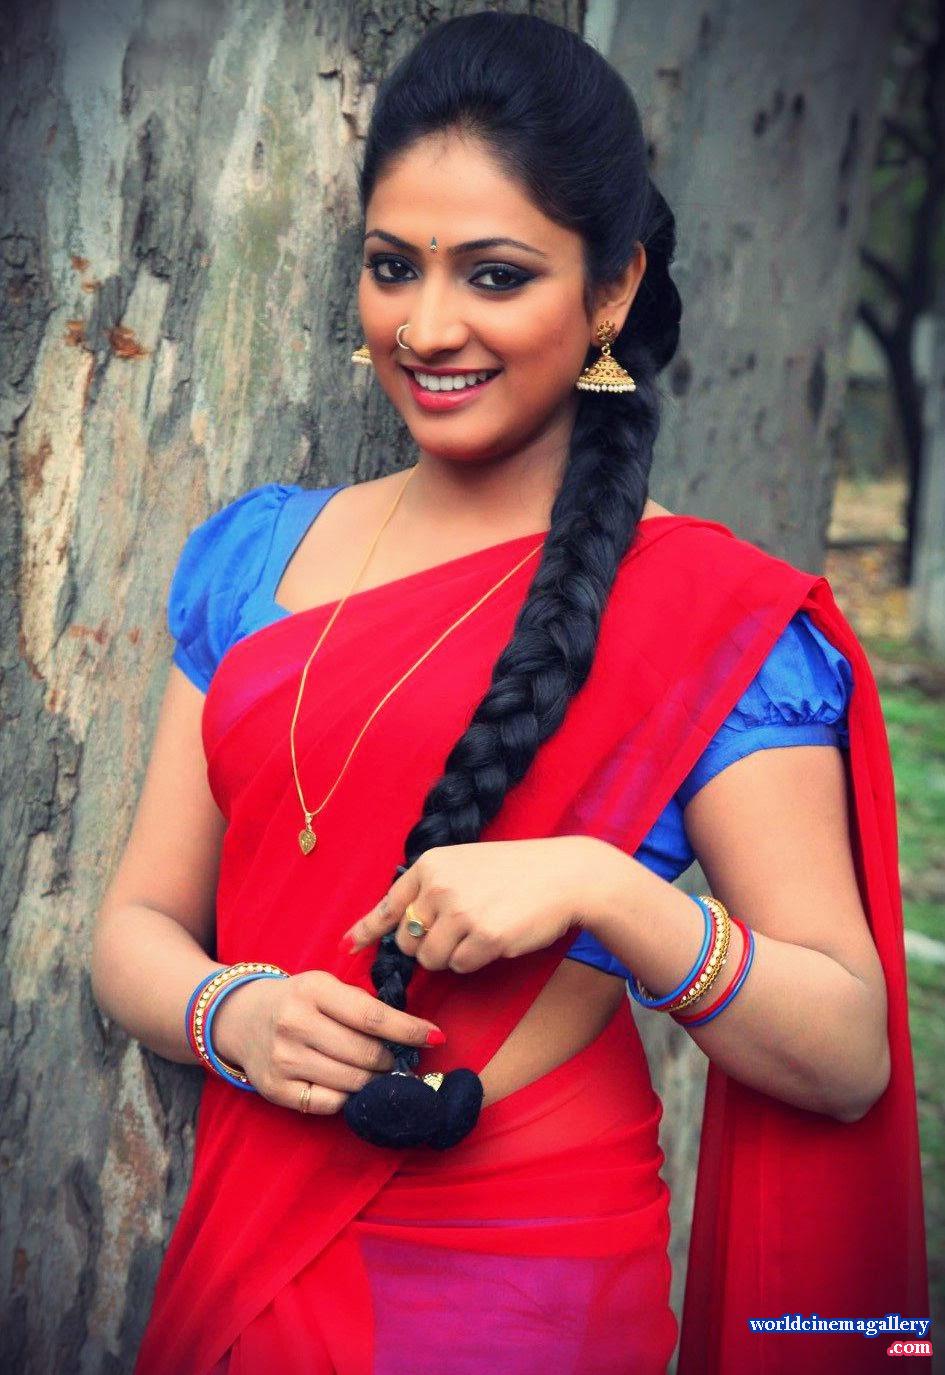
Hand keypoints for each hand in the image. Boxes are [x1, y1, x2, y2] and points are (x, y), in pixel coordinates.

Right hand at [211, 970, 444, 1115]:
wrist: (239, 1018)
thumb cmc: (296, 1000)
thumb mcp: (324, 986)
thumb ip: (361, 1005)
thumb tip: (412, 1033)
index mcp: (313, 990)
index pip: (372, 1016)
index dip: (409, 1030)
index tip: (436, 1037)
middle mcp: (295, 1023)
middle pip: (365, 1054)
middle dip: (392, 1061)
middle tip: (400, 1061)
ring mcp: (284, 1059)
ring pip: (351, 1082)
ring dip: (375, 1081)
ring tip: (380, 1074)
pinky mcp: (276, 1089)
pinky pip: (329, 1103)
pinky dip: (348, 1097)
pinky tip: (351, 1086)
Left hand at [339, 838, 594, 974]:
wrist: (564, 874)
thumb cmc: (516, 871)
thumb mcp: (465, 864)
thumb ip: (430, 888)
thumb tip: (394, 926)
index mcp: (431, 864)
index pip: (388, 905)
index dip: (367, 930)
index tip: (348, 947)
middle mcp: (439, 886)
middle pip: (407, 941)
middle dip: (426, 946)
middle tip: (459, 931)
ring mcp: (461, 911)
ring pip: (432, 958)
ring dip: (452, 955)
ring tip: (480, 930)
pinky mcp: (484, 936)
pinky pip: (461, 966)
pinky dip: (475, 960)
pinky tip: (496, 937)